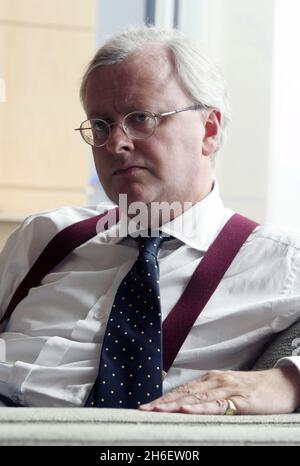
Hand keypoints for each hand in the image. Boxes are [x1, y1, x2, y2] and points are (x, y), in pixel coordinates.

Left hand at [139, 367, 299, 414]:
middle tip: (143, 411)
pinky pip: (217, 405)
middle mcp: (215, 381)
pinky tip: (186, 410)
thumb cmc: (255, 390)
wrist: (283, 384)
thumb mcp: (229, 392)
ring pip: (196, 398)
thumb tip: (190, 408)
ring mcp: (227, 389)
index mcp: (211, 379)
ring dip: (174, 405)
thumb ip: (211, 398)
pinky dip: (200, 408)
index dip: (163, 399)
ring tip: (157, 411)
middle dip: (162, 403)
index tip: (145, 407)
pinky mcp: (240, 400)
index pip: (182, 390)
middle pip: (184, 393)